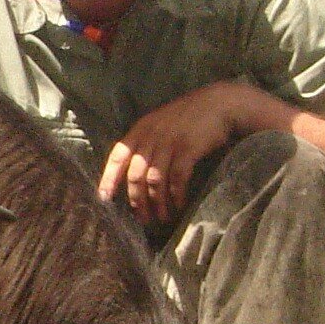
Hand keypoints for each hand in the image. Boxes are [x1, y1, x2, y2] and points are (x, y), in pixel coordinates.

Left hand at [97, 83, 261, 223]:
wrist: (220, 103)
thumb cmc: (189, 117)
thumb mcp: (160, 123)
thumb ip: (145, 143)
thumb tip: (132, 175)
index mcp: (140, 129)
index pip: (117, 156)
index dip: (108, 179)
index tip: (104, 199)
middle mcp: (152, 136)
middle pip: (135, 175)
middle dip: (137, 201)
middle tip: (142, 219)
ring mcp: (170, 142)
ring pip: (155, 181)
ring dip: (157, 203)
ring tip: (162, 218)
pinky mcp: (188, 149)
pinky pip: (177, 179)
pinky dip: (176, 195)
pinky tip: (178, 205)